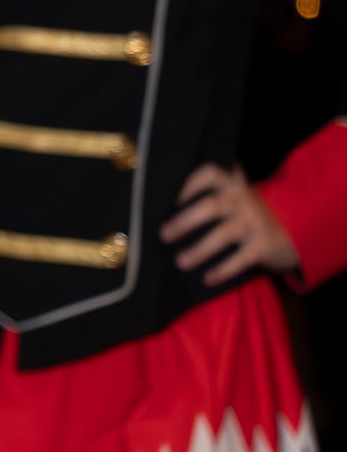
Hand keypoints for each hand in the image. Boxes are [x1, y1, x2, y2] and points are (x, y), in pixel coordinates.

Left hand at [160, 163, 299, 285]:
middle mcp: (243, 199)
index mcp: (231, 184)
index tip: (172, 199)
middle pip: (212, 206)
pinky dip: (224, 269)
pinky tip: (207, 278)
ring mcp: (256, 221)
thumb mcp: (230, 197)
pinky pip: (242, 258)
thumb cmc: (243, 212)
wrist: (292, 228)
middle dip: (186, 221)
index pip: (211, 173)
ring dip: (201, 249)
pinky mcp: (265, 244)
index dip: (191, 183)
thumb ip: (206, 195)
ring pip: (225, 233)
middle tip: (163, 235)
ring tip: (181, 262)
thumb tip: (159, 212)